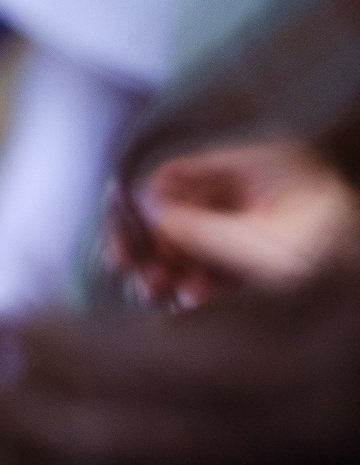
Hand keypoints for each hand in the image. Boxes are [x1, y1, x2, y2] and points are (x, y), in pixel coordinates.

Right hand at [112, 138, 359, 308]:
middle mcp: (251, 183)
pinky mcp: (257, 247)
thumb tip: (147, 216)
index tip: (128, 249)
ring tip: (168, 296)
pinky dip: (196, 279)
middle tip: (143, 280)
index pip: (176, 173)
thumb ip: (200, 230)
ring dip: (173, 269)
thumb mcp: (264, 247)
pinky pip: (210, 258)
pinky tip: (194, 301)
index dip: (143, 210)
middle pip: (176, 207)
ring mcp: (254, 214)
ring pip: (189, 237)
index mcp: (259, 162)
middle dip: (155, 246)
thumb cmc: (337, 261)